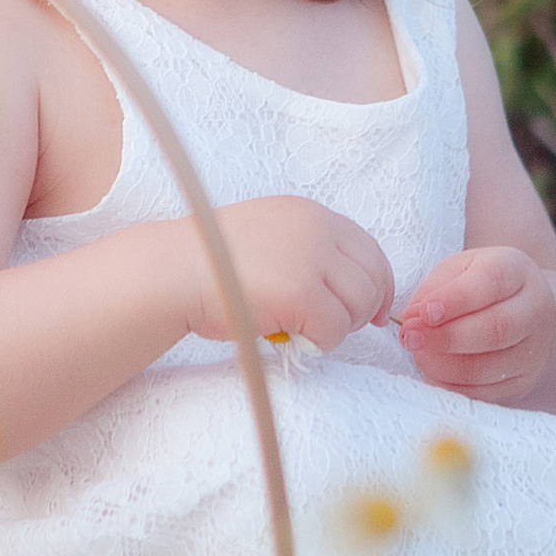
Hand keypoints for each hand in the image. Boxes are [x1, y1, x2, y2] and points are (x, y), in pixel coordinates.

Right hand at [184, 197, 394, 354]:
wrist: (176, 272)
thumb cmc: (214, 263)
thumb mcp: (269, 235)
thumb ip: (306, 249)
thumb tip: (343, 285)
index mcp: (309, 213)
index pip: (368, 249)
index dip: (378, 284)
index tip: (375, 311)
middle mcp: (316, 228)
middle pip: (372, 277)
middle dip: (362, 310)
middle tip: (335, 327)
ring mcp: (310, 258)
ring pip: (359, 305)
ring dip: (340, 327)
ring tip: (308, 331)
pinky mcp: (302, 292)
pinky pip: (335, 329)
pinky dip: (321, 342)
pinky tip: (297, 338)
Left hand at [398, 248, 555, 402]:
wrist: (523, 308)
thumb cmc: (481, 284)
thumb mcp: (458, 270)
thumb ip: (434, 290)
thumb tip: (412, 319)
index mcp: (517, 270)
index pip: (491, 283)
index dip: (455, 300)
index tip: (424, 312)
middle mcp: (535, 309)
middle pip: (496, 329)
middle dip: (446, 338)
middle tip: (411, 338)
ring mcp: (534, 349)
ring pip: (490, 366)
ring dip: (445, 365)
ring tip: (418, 355)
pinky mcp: (524, 380)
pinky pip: (487, 393)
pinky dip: (454, 386)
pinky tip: (433, 373)